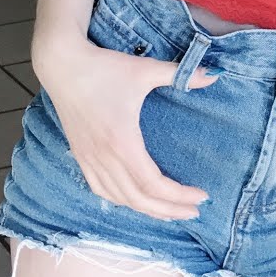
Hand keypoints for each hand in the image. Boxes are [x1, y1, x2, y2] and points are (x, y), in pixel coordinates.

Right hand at [40, 40, 214, 219]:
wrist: (62, 64)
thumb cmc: (103, 67)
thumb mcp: (145, 69)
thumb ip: (180, 75)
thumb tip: (213, 76)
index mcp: (122, 141)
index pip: (153, 184)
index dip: (178, 196)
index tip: (201, 196)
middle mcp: (104, 157)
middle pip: (139, 199)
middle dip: (169, 210)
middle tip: (193, 212)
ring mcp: (89, 158)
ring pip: (119, 198)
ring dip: (146, 209)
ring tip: (170, 211)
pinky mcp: (80, 155)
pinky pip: (100, 189)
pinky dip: (120, 200)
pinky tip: (134, 200)